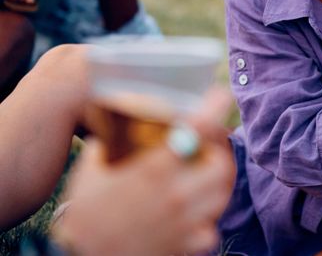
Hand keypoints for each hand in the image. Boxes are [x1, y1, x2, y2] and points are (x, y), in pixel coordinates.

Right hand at [52, 87, 235, 255]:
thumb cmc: (86, 208)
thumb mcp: (96, 163)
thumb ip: (120, 136)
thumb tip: (134, 109)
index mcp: (154, 169)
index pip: (197, 129)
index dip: (214, 108)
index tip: (221, 95)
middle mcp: (175, 195)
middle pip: (221, 165)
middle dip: (218, 152)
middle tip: (210, 147)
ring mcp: (183, 223)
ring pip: (221, 196)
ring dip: (216, 182)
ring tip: (204, 176)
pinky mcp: (185, 246)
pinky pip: (211, 229)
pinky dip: (206, 219)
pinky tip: (193, 212)